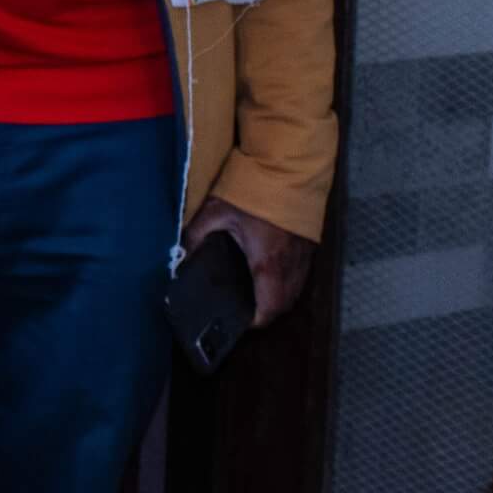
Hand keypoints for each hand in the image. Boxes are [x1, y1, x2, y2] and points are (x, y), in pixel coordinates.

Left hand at [183, 195, 314, 327]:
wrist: (289, 171)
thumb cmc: (252, 193)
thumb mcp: (215, 212)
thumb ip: (196, 236)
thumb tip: (182, 256)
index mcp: (267, 263)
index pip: (268, 308)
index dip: (255, 321)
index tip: (239, 321)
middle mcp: (290, 266)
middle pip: (284, 305)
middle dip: (266, 313)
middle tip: (244, 309)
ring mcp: (304, 257)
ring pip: (295, 292)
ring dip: (278, 299)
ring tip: (254, 296)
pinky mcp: (309, 247)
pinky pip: (300, 276)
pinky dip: (287, 283)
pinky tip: (269, 276)